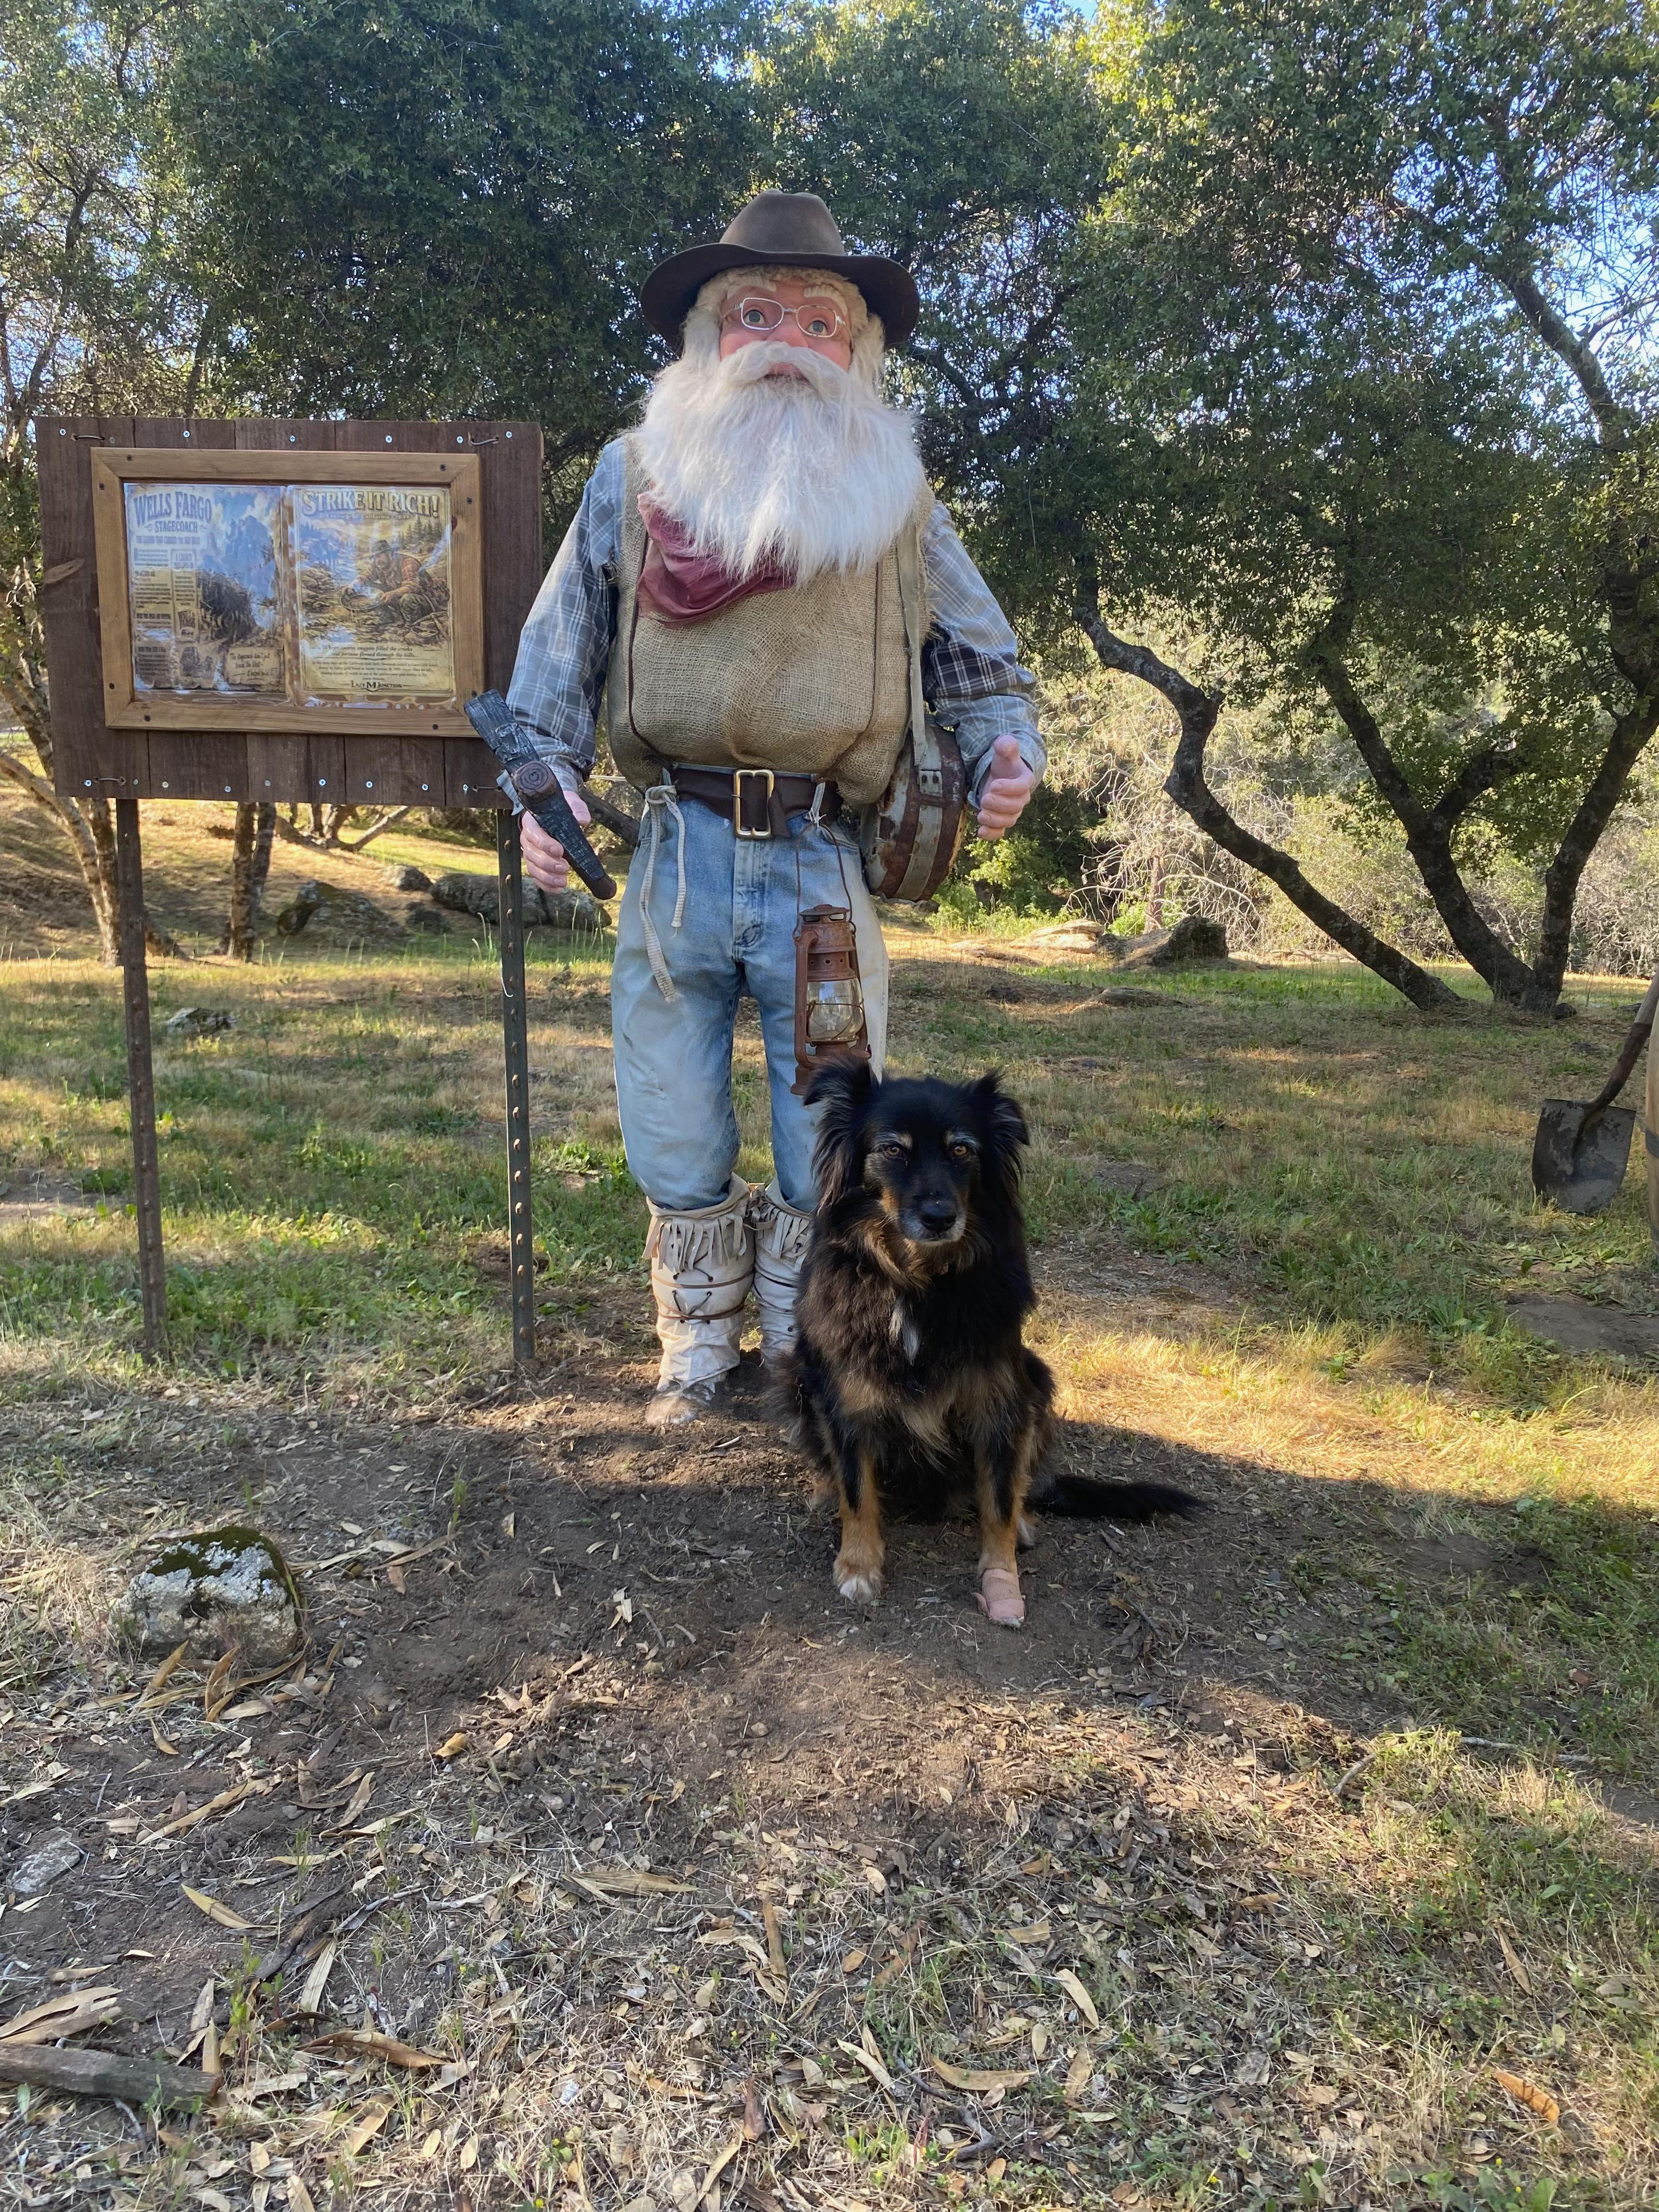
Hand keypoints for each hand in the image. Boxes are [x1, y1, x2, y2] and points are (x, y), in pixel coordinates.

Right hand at [518, 774, 591, 893]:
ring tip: (563, 881)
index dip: (545, 844)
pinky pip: (537, 877)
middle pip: (531, 854)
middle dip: (548, 864)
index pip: (533, 835)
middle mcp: (527, 839)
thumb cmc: (561, 808)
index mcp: (532, 822)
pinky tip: (558, 889)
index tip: (559, 850)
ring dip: (547, 877)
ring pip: (533, 868)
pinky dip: (546, 885)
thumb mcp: (570, 802)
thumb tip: (582, 820)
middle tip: (565, 867)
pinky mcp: (536, 864)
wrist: (556, 813)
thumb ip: (576, 808)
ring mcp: (530, 853)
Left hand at [975, 734, 1036, 840]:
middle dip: (1000, 805)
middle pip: (1015, 807)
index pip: (1021, 787)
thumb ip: (1006, 745)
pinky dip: (991, 834)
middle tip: (985, 799)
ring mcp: (1011, 812)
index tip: (994, 785)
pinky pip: (1000, 831)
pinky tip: (980, 832)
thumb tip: (1003, 743)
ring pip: (1008, 821)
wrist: (1001, 776)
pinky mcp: (1001, 821)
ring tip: (981, 815)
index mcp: (1025, 780)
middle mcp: (1021, 799)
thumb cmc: (1004, 763)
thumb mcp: (1005, 751)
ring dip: (995, 820)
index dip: (1009, 788)